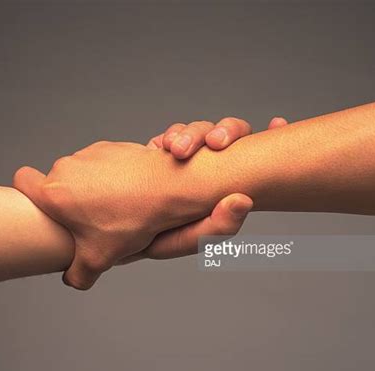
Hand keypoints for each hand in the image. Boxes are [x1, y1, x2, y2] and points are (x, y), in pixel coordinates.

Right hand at [13, 141, 208, 289]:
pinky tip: (126, 192)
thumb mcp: (99, 258)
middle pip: (55, 181)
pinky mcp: (110, 148)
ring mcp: (89, 154)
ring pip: (79, 172)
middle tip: (87, 219)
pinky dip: (107, 175)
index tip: (39, 204)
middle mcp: (67, 168)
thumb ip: (77, 274)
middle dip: (67, 199)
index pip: (21, 180)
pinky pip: (100, 163)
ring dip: (88, 187)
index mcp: (54, 193)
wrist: (165, 188)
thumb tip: (72, 278)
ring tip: (112, 207)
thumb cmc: (130, 220)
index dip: (25, 191)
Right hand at [120, 116, 287, 263]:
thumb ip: (213, 229)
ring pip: (200, 131)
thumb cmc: (140, 239)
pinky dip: (172, 135)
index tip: (279, 124)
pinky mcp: (158, 153)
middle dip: (225, 131)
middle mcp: (204, 174)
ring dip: (193, 133)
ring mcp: (181, 161)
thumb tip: (245, 200)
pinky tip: (165, 146)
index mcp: (218, 193)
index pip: (249, 162)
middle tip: (216, 143)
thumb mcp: (179, 241)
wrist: (96, 223)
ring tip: (177, 148)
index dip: (267, 141)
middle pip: (227, 135)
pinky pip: (173, 134)